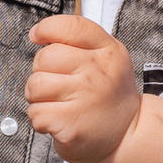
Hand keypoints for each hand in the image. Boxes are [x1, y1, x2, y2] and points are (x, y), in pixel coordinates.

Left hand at [24, 14, 142, 162]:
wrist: (127, 136)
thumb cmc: (109, 95)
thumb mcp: (108, 58)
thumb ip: (79, 41)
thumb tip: (38, 33)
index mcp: (107, 51)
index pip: (70, 27)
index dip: (46, 28)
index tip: (37, 36)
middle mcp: (97, 72)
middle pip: (44, 58)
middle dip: (41, 71)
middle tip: (58, 85)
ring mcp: (84, 98)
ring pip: (35, 86)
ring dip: (38, 97)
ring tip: (58, 103)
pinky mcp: (70, 124)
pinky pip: (35, 113)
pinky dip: (40, 119)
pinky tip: (59, 120)